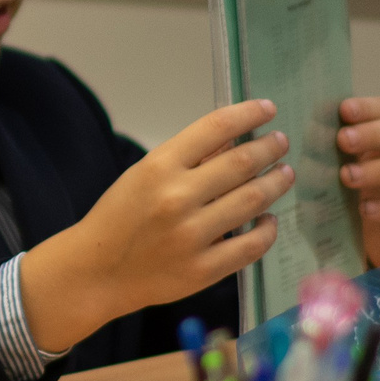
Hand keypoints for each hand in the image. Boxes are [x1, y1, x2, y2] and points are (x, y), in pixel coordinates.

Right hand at [20, 99, 292, 353]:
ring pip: (254, 201)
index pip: (215, 128)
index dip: (248, 114)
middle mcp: (176, 198)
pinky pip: (252, 244)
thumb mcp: (142, 176)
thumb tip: (233, 138)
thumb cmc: (118, 218)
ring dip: (276, 183)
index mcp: (157, 168)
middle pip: (242, 163)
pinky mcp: (203, 269)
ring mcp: (191, 235)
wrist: (95, 271)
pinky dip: (268, 228)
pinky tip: (268, 220)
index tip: (267, 109)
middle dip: (270, 148)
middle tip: (281, 142)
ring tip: (284, 174)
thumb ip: (186, 158)